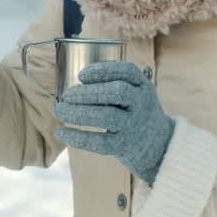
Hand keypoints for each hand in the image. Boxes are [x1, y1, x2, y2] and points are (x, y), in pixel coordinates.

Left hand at [53, 61, 174, 185]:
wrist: (156, 144)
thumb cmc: (132, 110)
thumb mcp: (133, 91)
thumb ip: (109, 84)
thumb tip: (70, 86)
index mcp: (142, 85)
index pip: (127, 71)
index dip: (103, 70)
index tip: (81, 75)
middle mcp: (141, 104)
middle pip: (118, 92)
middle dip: (89, 92)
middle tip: (66, 95)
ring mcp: (134, 125)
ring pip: (108, 117)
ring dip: (79, 113)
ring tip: (59, 111)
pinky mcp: (124, 146)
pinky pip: (101, 143)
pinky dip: (79, 138)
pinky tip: (62, 133)